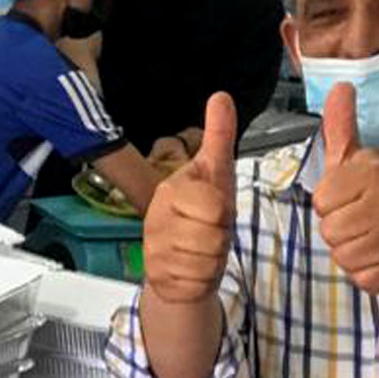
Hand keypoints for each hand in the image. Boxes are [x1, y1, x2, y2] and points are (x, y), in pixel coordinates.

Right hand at [142, 92, 238, 305]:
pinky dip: (201, 279)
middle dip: (220, 239)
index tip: (213, 211)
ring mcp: (155, 247)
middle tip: (209, 234)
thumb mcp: (216, 174)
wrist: (179, 264)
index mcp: (172, 188)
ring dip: (212, 260)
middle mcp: (158, 216)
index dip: (222, 213)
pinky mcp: (157, 275)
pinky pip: (196, 280)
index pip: (214, 205)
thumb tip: (221, 97)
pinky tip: (192, 269)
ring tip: (200, 251)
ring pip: (206, 259)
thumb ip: (219, 136)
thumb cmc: (202, 217)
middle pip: (213, 234)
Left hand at [309, 83, 378, 294]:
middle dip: (338, 230)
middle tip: (360, 222)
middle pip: (329, 228)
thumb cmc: (377, 201)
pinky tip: (378, 257)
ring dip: (349, 251)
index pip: (322, 198)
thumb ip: (341, 128)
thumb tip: (339, 87)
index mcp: (375, 172)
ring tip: (369, 239)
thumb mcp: (356, 162)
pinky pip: (356, 275)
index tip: (350, 199)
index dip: (330, 204)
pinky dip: (363, 271)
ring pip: (340, 253)